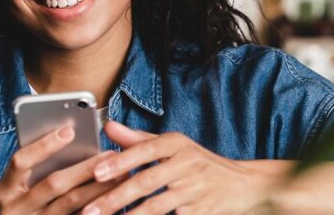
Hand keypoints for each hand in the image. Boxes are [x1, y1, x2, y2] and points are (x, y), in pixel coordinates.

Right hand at [0, 126, 123, 214]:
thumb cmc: (32, 203)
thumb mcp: (27, 186)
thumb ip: (43, 166)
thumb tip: (74, 136)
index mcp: (6, 189)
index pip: (20, 161)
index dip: (44, 145)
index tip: (70, 130)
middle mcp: (15, 209)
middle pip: (53, 183)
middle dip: (85, 167)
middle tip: (112, 154)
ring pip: (71, 203)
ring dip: (99, 187)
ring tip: (121, 174)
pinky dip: (97, 207)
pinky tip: (115, 199)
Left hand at [81, 122, 272, 214]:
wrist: (244, 185)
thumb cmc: (200, 164)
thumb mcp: (173, 147)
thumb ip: (138, 140)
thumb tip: (107, 127)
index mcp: (177, 143)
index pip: (145, 151)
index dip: (120, 162)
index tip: (96, 173)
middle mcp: (187, 163)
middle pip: (146, 181)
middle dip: (115, 197)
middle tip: (89, 210)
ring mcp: (196, 189)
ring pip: (157, 205)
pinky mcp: (202, 211)